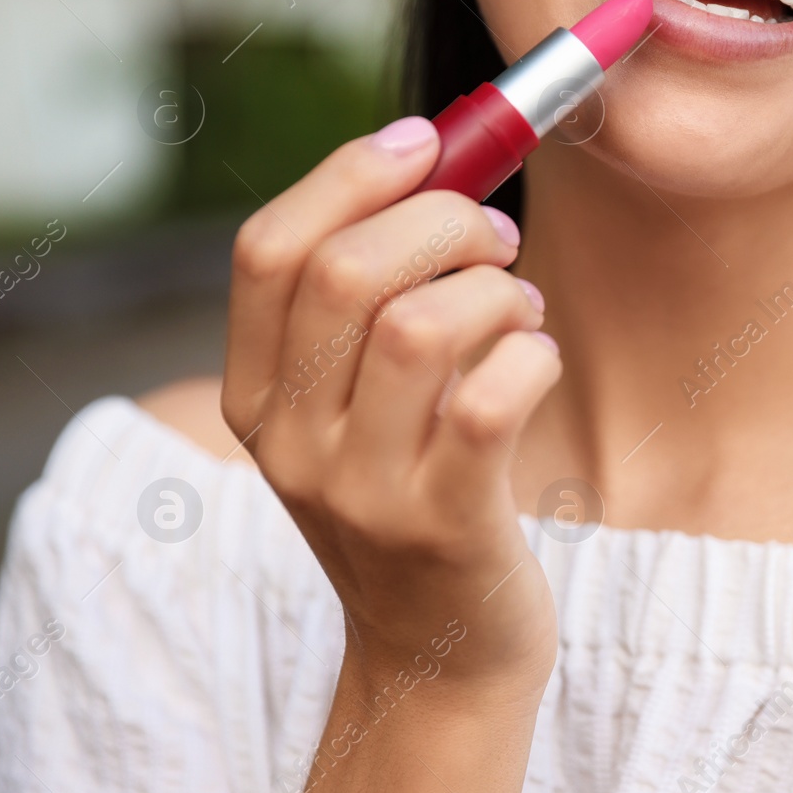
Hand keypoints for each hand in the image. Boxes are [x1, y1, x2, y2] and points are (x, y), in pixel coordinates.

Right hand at [221, 115, 559, 691]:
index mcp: (255, 397)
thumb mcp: (360, 407)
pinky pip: (491, 400)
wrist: (439, 651)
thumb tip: (441, 161)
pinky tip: (538, 360)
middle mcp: (291, 443)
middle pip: (345, 272)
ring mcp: (363, 491)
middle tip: (497, 241)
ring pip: (422, 326)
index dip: (348, 175)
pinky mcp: (445, 526)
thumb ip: (375, 303)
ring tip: (519, 311)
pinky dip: (531, 353)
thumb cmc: (420, 495)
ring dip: (494, 290)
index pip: (267, 251)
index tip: (426, 141)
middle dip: (444, 221)